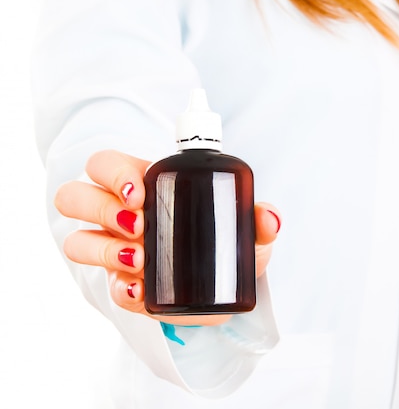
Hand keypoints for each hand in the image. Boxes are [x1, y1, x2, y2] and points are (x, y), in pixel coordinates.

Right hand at [55, 150, 280, 325]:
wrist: (226, 288)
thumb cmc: (229, 244)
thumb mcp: (247, 230)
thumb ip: (259, 219)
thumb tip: (268, 218)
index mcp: (146, 184)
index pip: (104, 164)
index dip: (111, 173)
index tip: (140, 194)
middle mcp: (120, 214)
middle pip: (74, 196)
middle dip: (100, 209)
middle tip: (139, 224)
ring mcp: (115, 250)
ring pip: (75, 241)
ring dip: (103, 249)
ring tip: (141, 259)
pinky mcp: (123, 284)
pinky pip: (105, 288)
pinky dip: (120, 289)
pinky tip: (141, 289)